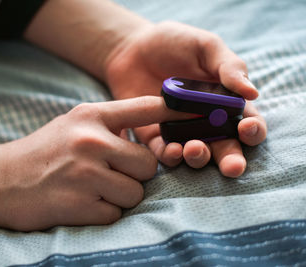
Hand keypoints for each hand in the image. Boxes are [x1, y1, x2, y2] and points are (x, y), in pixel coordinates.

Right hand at [0, 96, 190, 230]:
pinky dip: (105, 212)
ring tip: (93, 189)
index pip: (146, 107)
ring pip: (136, 192)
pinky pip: (117, 213)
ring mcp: (85, 174)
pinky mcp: (79, 205)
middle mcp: (90, 141)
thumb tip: (152, 130)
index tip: (199, 113)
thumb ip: (110, 123)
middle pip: (148, 164)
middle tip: (111, 174)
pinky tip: (82, 203)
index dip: (176, 110)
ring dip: (121, 195)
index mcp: (90, 116)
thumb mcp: (73, 124)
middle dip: (136, 174)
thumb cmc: (43, 152)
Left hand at [105, 21, 266, 176]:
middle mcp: (207, 122)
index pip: (248, 123)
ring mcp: (181, 131)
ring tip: (194, 149)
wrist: (133, 48)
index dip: (252, 131)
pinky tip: (173, 151)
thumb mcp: (205, 46)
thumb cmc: (174, 43)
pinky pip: (165, 153)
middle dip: (232, 161)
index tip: (246, 128)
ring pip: (197, 156)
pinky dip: (171, 157)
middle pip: (226, 148)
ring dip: (200, 158)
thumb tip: (253, 92)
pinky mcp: (156, 137)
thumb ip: (229, 66)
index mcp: (226, 102)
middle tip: (232, 168)